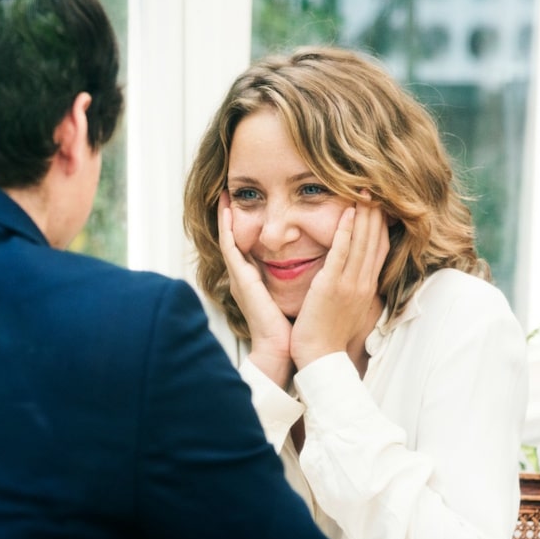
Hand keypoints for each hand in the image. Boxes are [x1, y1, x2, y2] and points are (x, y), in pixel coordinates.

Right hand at [218, 193, 293, 386]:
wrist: (282, 348)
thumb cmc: (290, 326)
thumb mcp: (293, 294)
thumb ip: (295, 277)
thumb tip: (314, 262)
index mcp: (255, 279)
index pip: (247, 244)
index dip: (245, 224)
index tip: (248, 203)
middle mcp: (243, 276)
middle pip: (234, 238)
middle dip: (230, 215)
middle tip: (229, 190)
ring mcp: (239, 277)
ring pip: (228, 238)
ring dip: (225, 215)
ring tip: (225, 193)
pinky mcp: (241, 280)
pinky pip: (230, 248)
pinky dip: (226, 229)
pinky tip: (227, 211)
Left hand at [290, 193, 388, 369]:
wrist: (320, 358)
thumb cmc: (329, 336)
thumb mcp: (348, 309)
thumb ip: (353, 290)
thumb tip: (356, 279)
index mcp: (366, 287)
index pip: (379, 248)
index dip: (381, 224)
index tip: (382, 203)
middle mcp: (363, 282)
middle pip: (375, 239)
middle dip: (377, 212)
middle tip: (377, 186)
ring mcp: (350, 284)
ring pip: (362, 241)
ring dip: (364, 213)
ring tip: (365, 189)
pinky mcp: (332, 286)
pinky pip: (341, 253)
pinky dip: (346, 231)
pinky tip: (347, 212)